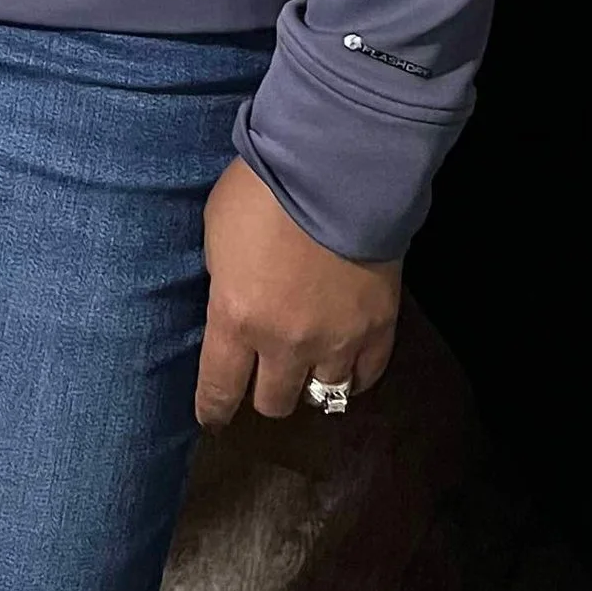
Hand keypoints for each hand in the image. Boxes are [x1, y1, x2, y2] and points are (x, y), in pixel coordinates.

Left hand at [196, 154, 401, 426]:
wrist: (334, 172)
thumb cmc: (262, 193)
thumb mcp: (216, 234)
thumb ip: (224, 278)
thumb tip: (234, 300)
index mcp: (235, 319)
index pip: (219, 388)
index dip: (214, 409)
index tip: (213, 418)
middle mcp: (285, 343)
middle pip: (273, 402)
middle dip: (263, 394)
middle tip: (263, 378)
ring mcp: (337, 341)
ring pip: (322, 396)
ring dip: (309, 386)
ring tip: (307, 373)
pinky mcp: (378, 330)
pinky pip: (366, 377)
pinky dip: (353, 377)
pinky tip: (346, 369)